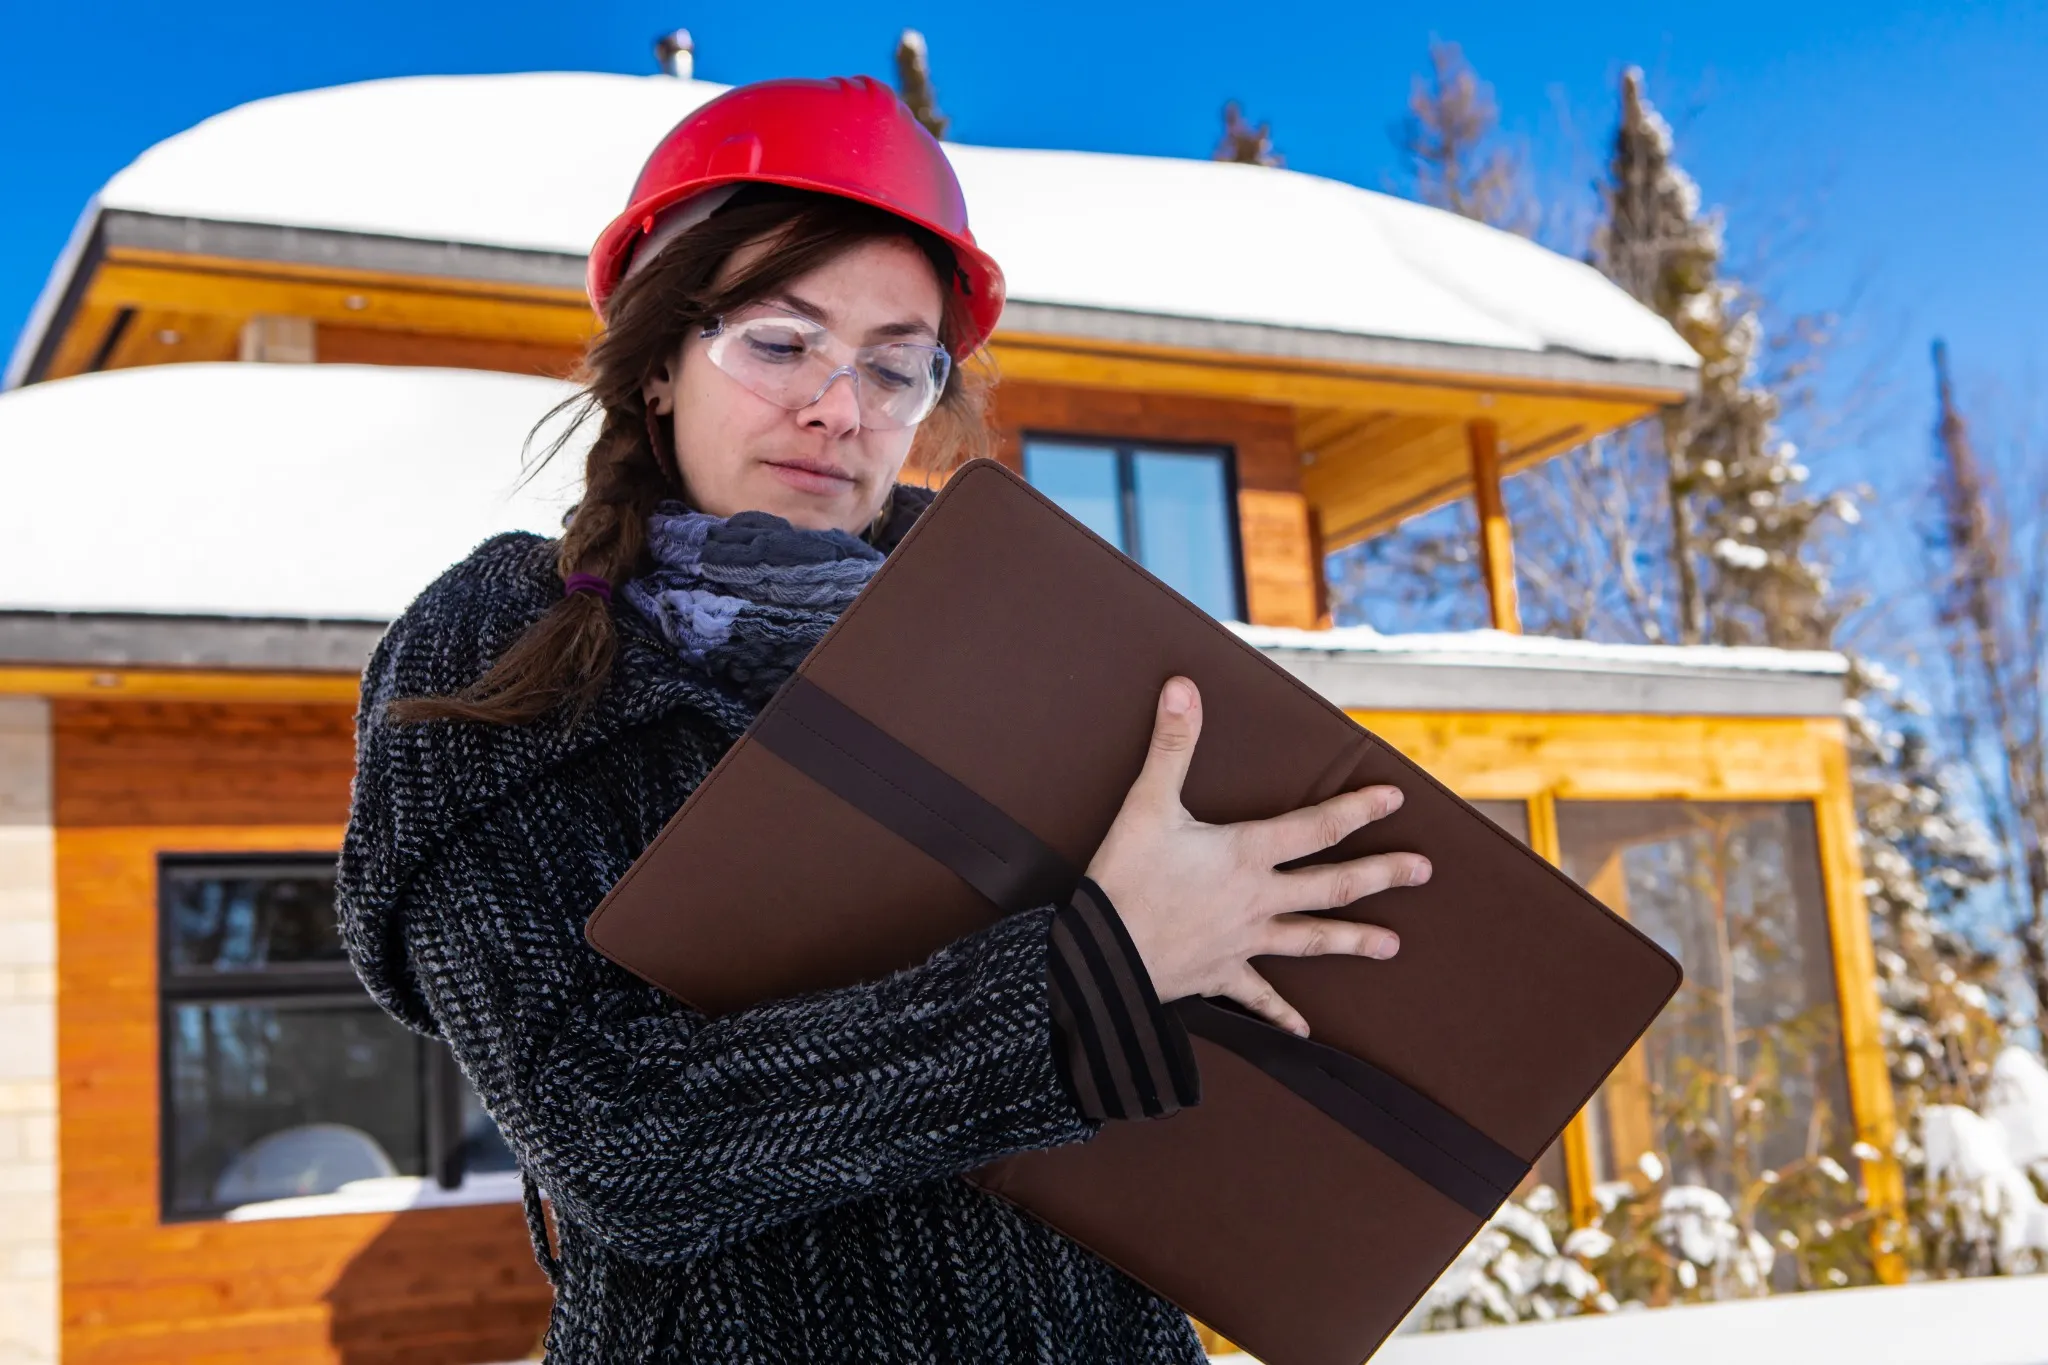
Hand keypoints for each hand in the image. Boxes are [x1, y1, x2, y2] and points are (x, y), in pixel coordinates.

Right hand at [1082, 676, 1429, 1035]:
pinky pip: (1258, 996)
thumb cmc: (1124, 879)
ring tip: (1393, 946)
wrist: (1102, 956)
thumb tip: (1184, 687)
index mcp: (1245, 854)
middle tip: (1423, 870)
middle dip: (1380, 876)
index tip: (1395, 799)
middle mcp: (1257, 899)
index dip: (1357, 811)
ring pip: (1311, 940)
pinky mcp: (1220, 975)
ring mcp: (1243, 941)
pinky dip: (1281, 1013)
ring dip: (1353, 941)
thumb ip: (1172, 745)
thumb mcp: (1146, 804)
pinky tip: (1305, 1030)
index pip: (1315, 827)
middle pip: (1331, 886)